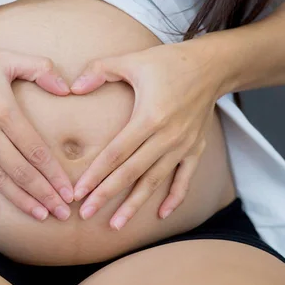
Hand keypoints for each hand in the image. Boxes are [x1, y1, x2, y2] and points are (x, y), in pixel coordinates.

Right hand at [0, 36, 73, 221]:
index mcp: (2, 110)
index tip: (68, 191)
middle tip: (62, 213)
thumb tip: (68, 89)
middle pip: (20, 171)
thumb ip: (41, 70)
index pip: (35, 151)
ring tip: (40, 215)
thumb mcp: (7, 58)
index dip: (54, 174)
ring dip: (20, 200)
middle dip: (44, 195)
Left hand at [70, 40, 222, 229]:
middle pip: (132, 172)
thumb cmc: (168, 62)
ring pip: (155, 181)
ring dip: (135, 204)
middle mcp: (167, 136)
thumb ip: (100, 70)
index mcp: (150, 116)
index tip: (78, 192)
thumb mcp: (132, 60)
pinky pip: (185, 179)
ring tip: (115, 225)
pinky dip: (174, 198)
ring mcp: (183, 145)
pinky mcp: (195, 149)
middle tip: (85, 213)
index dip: (96, 174)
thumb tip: (73, 87)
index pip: (117, 152)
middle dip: (107, 194)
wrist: (211, 66)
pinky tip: (161, 214)